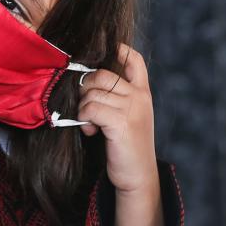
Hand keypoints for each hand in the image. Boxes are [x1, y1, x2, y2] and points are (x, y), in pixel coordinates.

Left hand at [77, 44, 158, 194]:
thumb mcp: (126, 115)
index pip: (135, 61)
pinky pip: (90, 108)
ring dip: (83, 108)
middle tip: (86, 107)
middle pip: (101, 74)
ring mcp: (132, 109)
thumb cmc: (126, 144)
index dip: (120, 50)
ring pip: (92, 93)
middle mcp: (140, 97)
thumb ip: (115, 97)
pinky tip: (91, 130)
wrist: (138, 175)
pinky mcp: (121, 123)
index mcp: (142, 92)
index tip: (107, 50)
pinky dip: (83, 119)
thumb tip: (84, 79)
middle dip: (85, 88)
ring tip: (90, 123)